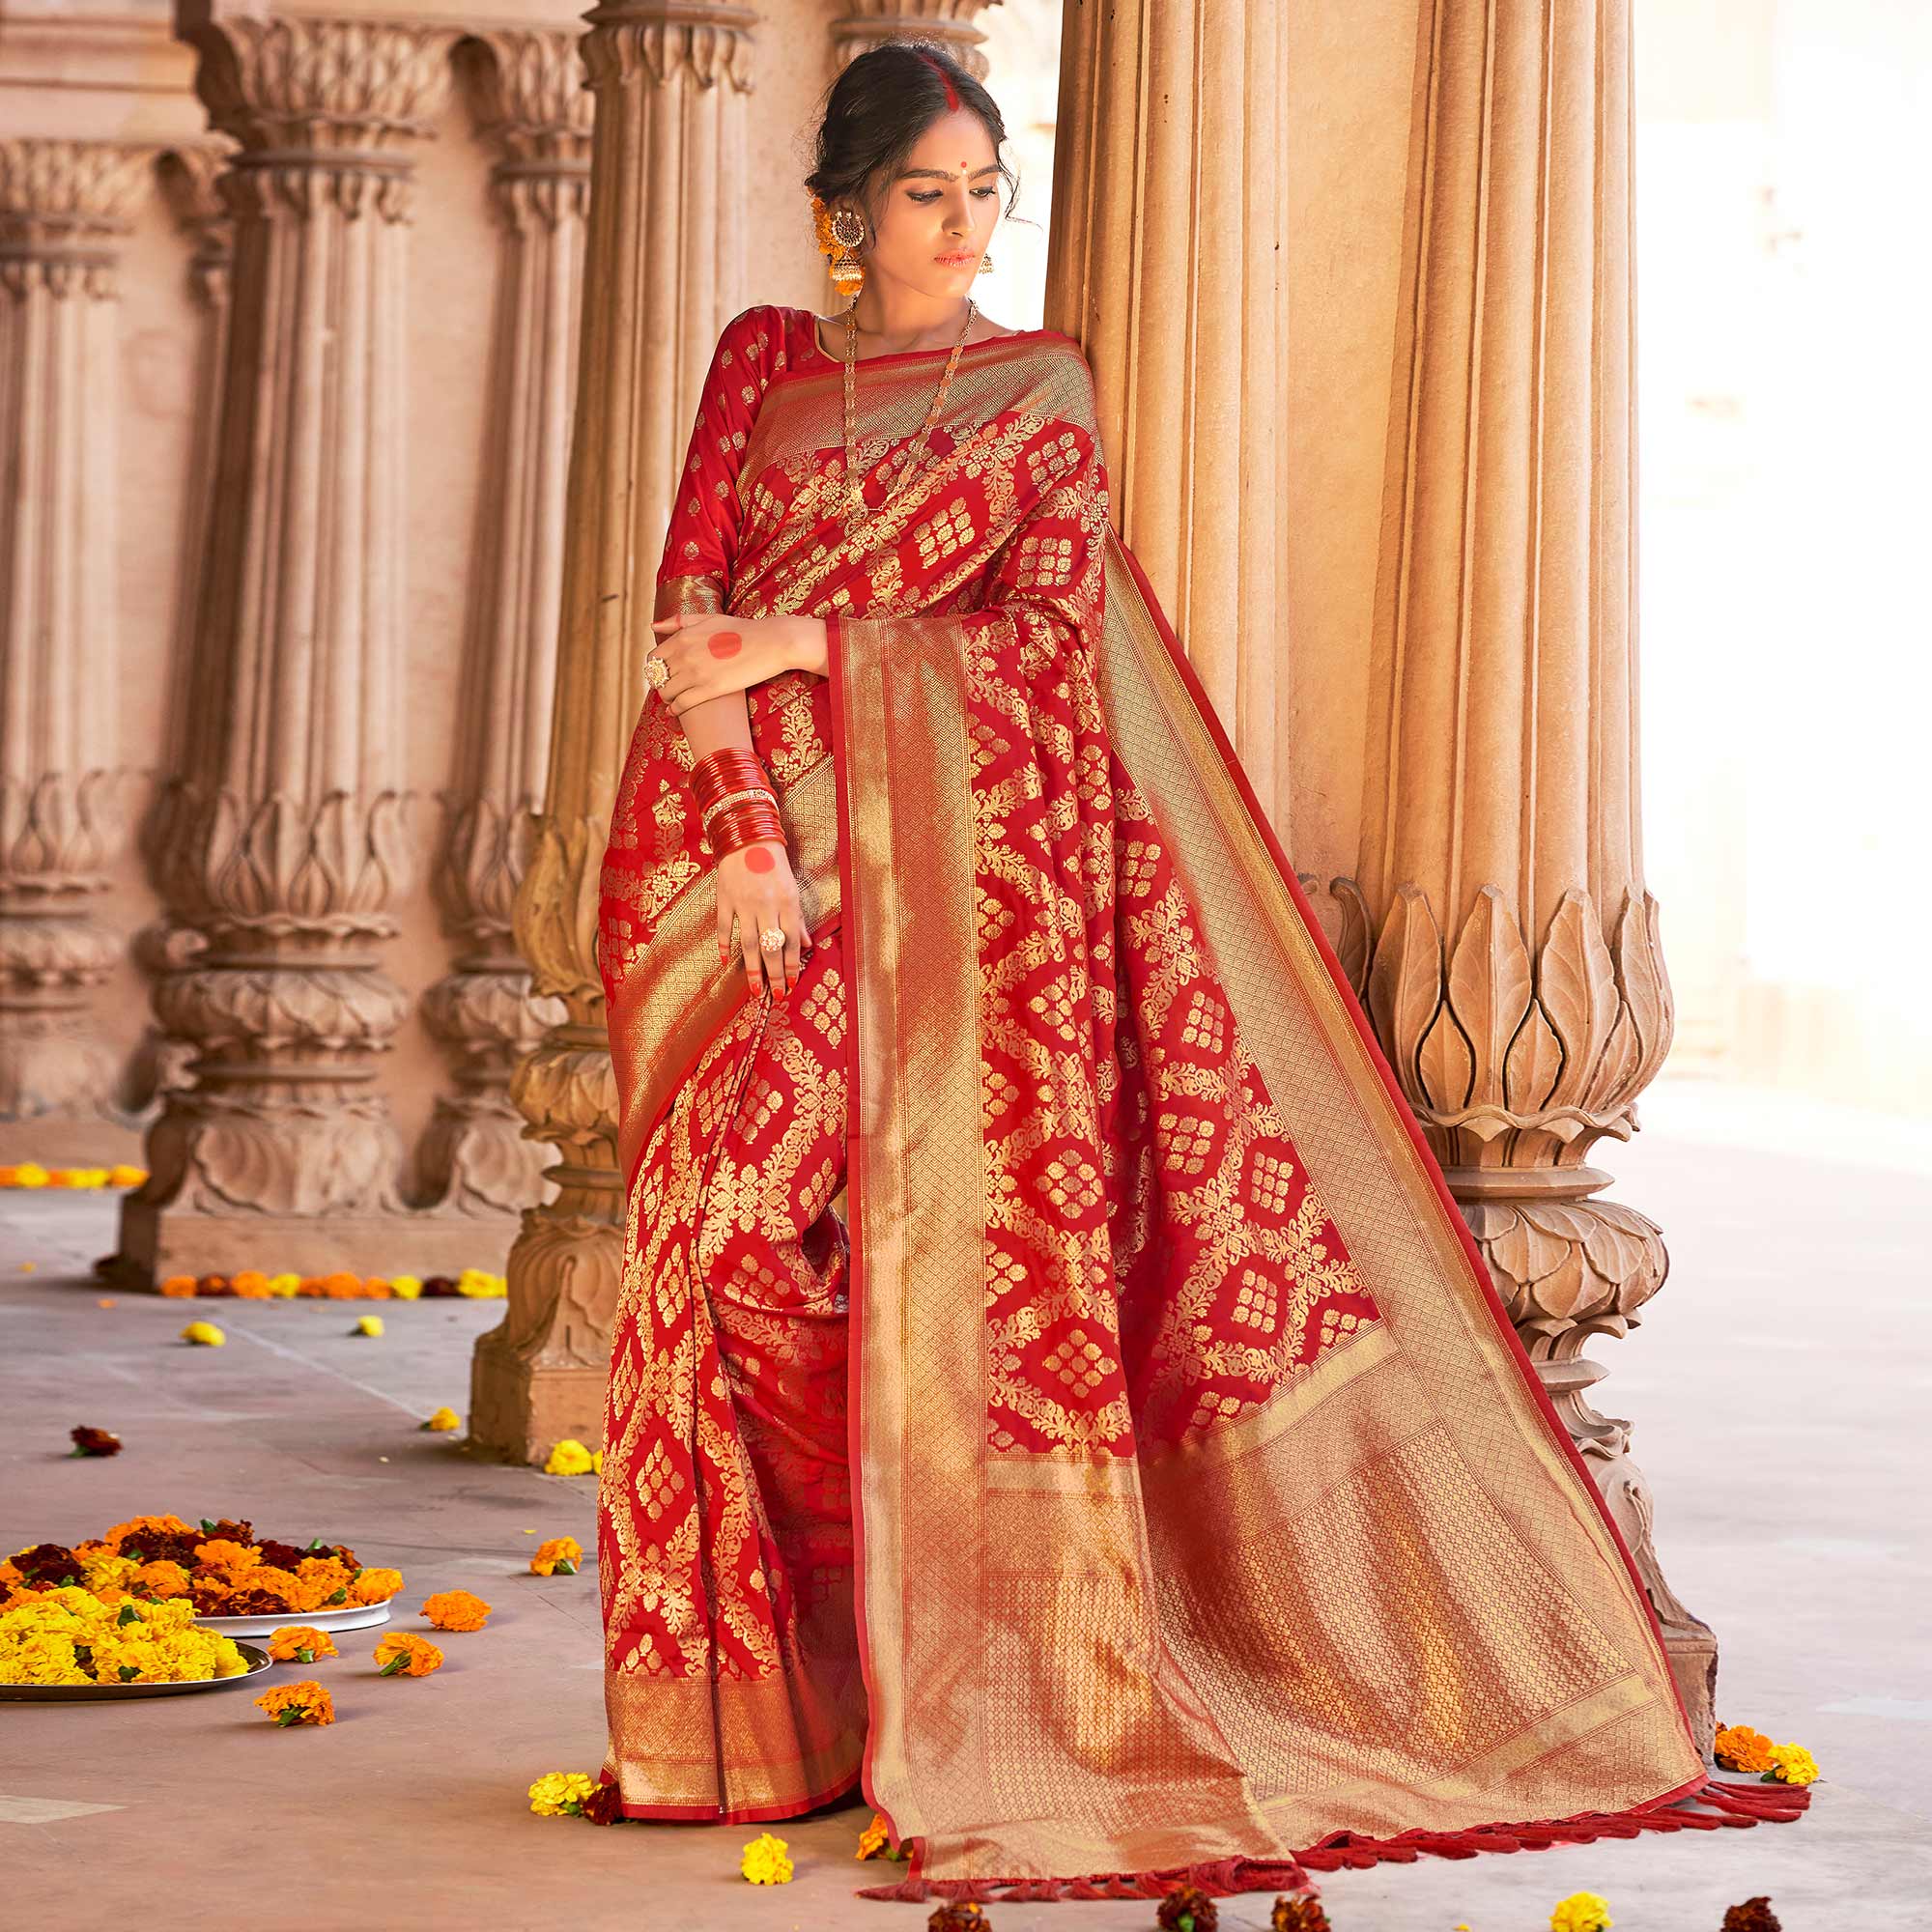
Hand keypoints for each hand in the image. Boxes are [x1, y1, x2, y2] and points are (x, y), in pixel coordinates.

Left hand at [647, 614, 828, 713]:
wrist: (770, 642)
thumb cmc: (742, 630)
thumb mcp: (708, 618)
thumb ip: (678, 622)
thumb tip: (653, 627)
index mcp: (682, 637)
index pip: (653, 659)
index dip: (654, 669)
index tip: (663, 674)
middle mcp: (684, 655)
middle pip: (658, 678)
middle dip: (661, 685)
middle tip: (669, 689)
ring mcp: (696, 673)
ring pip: (667, 693)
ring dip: (668, 698)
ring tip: (675, 700)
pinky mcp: (709, 689)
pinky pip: (682, 704)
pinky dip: (675, 710)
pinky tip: (675, 712)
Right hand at [715, 839, 809, 1000]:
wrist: (748, 838)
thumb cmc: (774, 865)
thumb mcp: (793, 889)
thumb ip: (798, 919)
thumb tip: (806, 946)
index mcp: (787, 903)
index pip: (791, 942)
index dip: (792, 966)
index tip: (792, 984)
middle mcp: (766, 906)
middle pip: (770, 947)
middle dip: (775, 974)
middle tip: (776, 996)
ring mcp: (743, 904)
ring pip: (748, 943)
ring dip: (752, 968)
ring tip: (755, 989)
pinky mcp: (725, 899)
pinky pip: (723, 927)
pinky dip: (723, 945)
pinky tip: (726, 961)